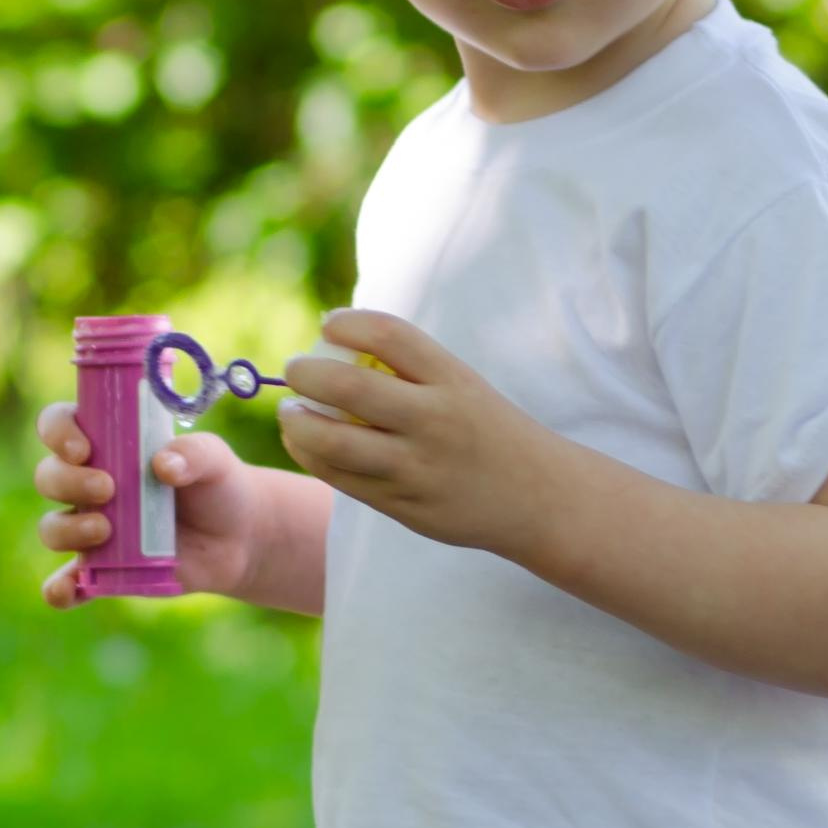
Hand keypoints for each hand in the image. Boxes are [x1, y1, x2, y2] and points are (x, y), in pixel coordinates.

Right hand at [32, 404, 266, 603]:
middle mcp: (88, 484)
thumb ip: (194, 453)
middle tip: (108, 489)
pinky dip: (61, 589)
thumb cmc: (218, 486)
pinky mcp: (102, 570)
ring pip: (52, 528)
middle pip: (50, 477)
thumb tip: (163, 465)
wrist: (239, 538)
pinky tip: (68, 592)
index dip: (58, 431)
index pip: (59, 426)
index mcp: (107, 444)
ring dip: (68, 529)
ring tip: (106, 530)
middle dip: (68, 481)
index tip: (82, 448)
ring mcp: (91, 528)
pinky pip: (68, 583)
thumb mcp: (215, 460)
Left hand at [275, 311, 567, 558]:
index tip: (329, 324)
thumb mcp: (462, 386)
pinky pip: (341, 478)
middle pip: (348, 387)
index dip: (346, 322)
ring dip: (296, 422)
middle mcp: (434, 421)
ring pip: (332, 443)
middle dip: (305, 372)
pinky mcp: (404, 505)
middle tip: (294, 369)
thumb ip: (408, 369)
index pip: (388, 333)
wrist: (537, 497)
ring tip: (290, 412)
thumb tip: (331, 341)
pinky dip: (311, 455)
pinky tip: (304, 442)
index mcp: (453, 380)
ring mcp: (417, 468)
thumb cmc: (485, 430)